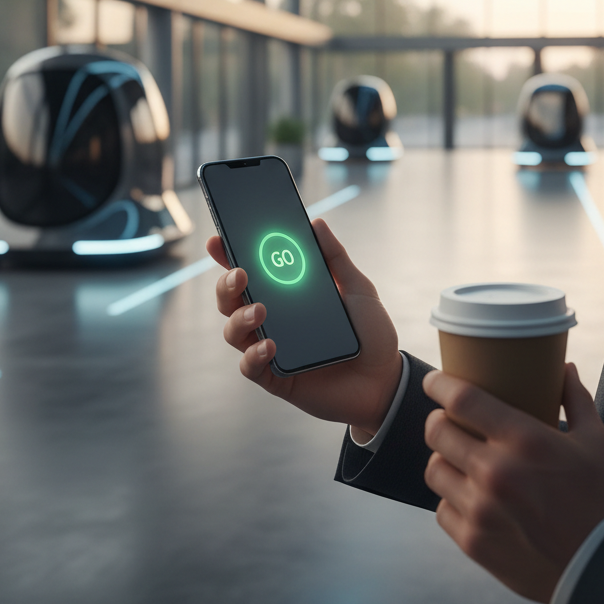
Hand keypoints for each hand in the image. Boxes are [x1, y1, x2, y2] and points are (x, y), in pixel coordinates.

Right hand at [207, 219, 401, 437]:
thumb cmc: (370, 332)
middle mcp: (272, 319)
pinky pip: (250, 366)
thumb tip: (315, 223)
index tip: (218, 240)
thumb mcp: (357, 289)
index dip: (228, 256)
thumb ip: (335, 258)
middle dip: (227, 284)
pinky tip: (269, 345)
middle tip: (240, 274)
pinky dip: (254, 355)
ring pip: (233, 331)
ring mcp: (270, 348)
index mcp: (286, 294)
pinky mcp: (276, 378)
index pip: (250, 271)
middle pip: (231, 299)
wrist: (385, 379)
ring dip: (239, 317)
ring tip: (260, 310)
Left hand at [422, 363, 603, 603]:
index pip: (462, 399)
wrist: (597, 571)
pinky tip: (468, 496)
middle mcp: (496, 472)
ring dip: (443, 459)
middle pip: (436, 430)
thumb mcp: (596, 443)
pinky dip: (451, 500)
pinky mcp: (473, 541)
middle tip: (449, 421)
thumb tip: (564, 367)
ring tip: (457, 459)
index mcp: (524, 440)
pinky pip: (441, 509)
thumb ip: (576, 400)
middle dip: (438, 420)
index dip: (439, 384)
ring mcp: (481, 509)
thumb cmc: (597, 500)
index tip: (434, 381)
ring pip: (433, 469)